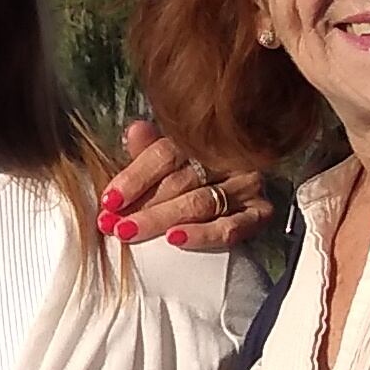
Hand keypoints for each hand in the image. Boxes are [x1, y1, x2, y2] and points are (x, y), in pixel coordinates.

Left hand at [103, 118, 272, 253]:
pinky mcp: (260, 213)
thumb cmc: (194, 178)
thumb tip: (134, 131)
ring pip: (200, 203)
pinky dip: (201, 235)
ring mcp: (247, 184)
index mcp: (202, 139)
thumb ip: (150, 150)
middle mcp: (227, 157)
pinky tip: (176, 238)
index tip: (109, 200)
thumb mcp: (169, 161)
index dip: (134, 177)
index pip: (165, 154)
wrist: (241, 200)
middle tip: (113, 224)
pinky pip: (230, 227)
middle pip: (180, 181)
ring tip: (132, 231)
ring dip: (161, 220)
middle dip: (141, 205)